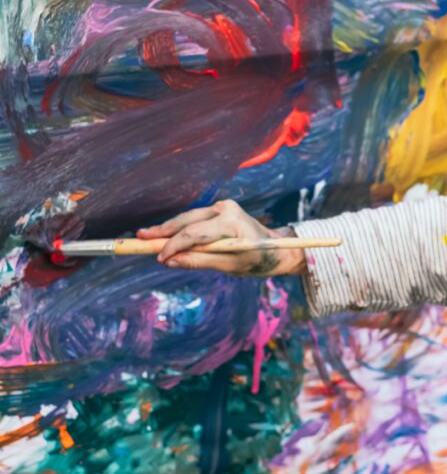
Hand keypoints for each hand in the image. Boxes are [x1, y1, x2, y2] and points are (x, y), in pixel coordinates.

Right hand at [137, 199, 305, 276]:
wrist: (280, 248)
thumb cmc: (258, 259)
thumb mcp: (230, 266)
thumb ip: (199, 261)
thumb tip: (170, 261)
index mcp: (231, 222)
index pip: (194, 233)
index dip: (173, 246)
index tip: (158, 258)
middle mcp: (225, 209)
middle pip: (186, 221)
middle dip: (163, 232)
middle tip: (138, 239)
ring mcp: (222, 207)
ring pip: (188, 219)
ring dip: (169, 229)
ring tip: (146, 237)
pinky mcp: (220, 211)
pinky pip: (195, 220)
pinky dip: (181, 229)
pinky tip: (164, 236)